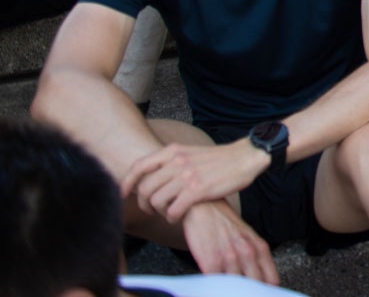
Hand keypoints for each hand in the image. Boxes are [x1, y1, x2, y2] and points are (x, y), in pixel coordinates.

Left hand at [122, 139, 268, 223]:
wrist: (245, 157)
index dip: (126, 184)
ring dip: (160, 212)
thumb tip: (150, 178)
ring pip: (157, 201)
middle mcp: (177, 161)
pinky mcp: (198, 190)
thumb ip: (170, 162)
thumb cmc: (218, 159)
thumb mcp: (190, 152)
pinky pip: (173, 210)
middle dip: (144, 204)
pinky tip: (178, 216)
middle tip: (151, 210)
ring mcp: (187, 176)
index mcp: (173, 151)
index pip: (138, 167)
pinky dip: (172, 217)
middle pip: (145, 188)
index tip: (122, 195)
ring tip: (169, 212)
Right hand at [181, 200, 278, 284]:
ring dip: (230, 290)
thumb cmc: (225, 223)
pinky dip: (214, 288)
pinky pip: (215, 284)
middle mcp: (247, 253)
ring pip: (235, 288)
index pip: (271, 280)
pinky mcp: (211, 261)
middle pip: (254, 287)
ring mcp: (229, 258)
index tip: (258, 293)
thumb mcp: (247, 238)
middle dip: (248, 293)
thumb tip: (260, 282)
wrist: (204, 207)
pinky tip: (213, 284)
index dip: (264, 291)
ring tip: (225, 287)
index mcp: (259, 248)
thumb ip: (256, 259)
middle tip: (240, 291)